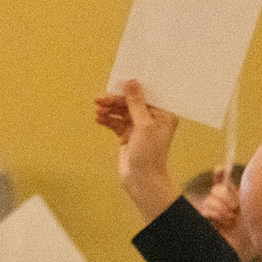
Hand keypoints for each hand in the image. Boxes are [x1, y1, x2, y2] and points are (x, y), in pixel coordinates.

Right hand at [93, 79, 179, 220]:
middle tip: (100, 99)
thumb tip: (132, 82)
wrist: (142, 181)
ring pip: (122, 112)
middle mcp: (153, 119)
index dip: (133, 87)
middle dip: (116, 101)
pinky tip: (99, 119)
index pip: (147, 94)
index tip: (119, 80)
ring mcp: (140, 128)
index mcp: (164, 114)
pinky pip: (116, 123)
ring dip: (110, 110)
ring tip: (98, 110)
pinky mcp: (128, 136)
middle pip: (132, 102)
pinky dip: (108, 120)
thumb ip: (136, 103)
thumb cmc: (149, 155)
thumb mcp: (143, 125)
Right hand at [196, 168, 244, 247]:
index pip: (220, 178)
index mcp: (231, 194)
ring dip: (222, 209)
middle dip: (225, 197)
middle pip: (216, 189)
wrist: (247, 243)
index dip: (219, 173)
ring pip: (210, 200)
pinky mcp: (206, 219)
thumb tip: (231, 173)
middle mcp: (220, 200)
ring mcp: (212, 209)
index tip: (221, 169)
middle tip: (235, 208)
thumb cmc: (249, 226)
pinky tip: (225, 222)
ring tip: (231, 218)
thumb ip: (240, 191)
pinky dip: (216, 215)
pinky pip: (206, 211)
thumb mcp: (247, 206)